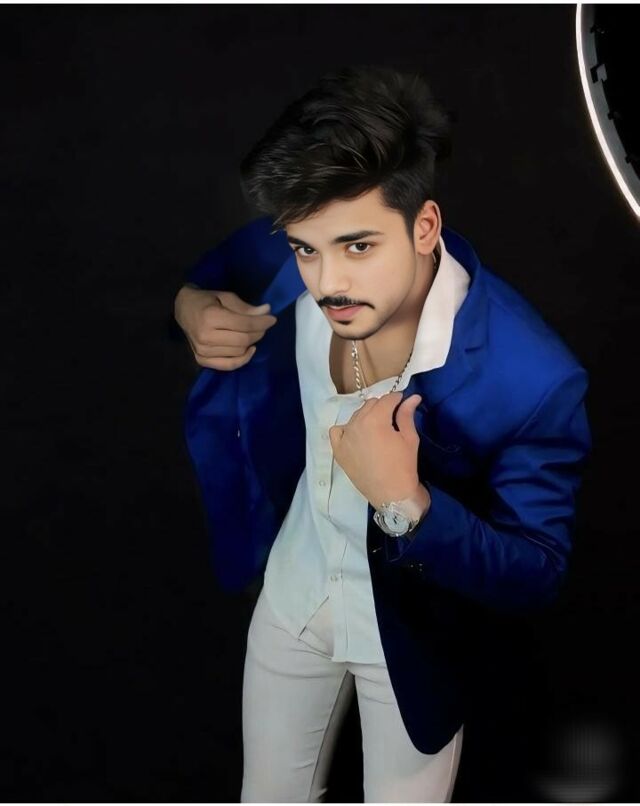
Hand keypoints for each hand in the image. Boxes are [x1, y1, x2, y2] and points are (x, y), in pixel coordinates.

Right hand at [174, 287, 276, 369]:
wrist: (182, 309)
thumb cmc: (205, 301)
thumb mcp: (225, 297)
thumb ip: (245, 307)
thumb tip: (266, 311)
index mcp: (211, 317)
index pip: (244, 324)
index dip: (262, 322)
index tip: (272, 319)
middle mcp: (206, 336)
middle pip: (243, 340)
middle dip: (259, 332)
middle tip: (264, 325)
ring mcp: (203, 351)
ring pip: (238, 352)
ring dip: (252, 343)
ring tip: (254, 333)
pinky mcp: (202, 360)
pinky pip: (228, 365)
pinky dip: (242, 360)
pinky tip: (250, 350)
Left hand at [328, 391, 423, 508]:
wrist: (392, 495)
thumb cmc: (404, 466)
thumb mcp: (409, 438)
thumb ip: (407, 415)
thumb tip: (413, 397)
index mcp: (375, 420)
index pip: (386, 400)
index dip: (396, 398)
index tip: (402, 401)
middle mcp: (356, 424)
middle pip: (370, 405)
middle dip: (382, 406)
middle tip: (392, 417)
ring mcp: (345, 437)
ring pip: (355, 416)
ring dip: (366, 416)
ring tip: (377, 428)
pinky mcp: (338, 450)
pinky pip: (337, 431)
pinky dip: (346, 429)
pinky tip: (356, 435)